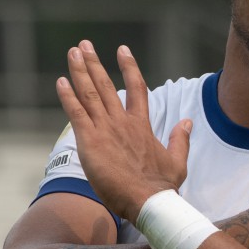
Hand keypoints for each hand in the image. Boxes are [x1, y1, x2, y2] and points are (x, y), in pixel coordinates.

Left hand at [56, 41, 190, 223]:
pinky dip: (68, 96)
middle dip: (94, 64)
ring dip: (80, 72)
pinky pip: (77, 113)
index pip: (137, 88)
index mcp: (142, 125)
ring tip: (73, 53)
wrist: (149, 201)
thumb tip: (187, 122)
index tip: (122, 50)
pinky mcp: (91, 142)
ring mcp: (106, 130)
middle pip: (106, 85)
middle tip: (84, 46)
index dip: (129, 67)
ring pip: (90, 94)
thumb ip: (181, 139)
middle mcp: (123, 122)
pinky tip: (60, 81)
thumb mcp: (178, 160)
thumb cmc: (162, 186)